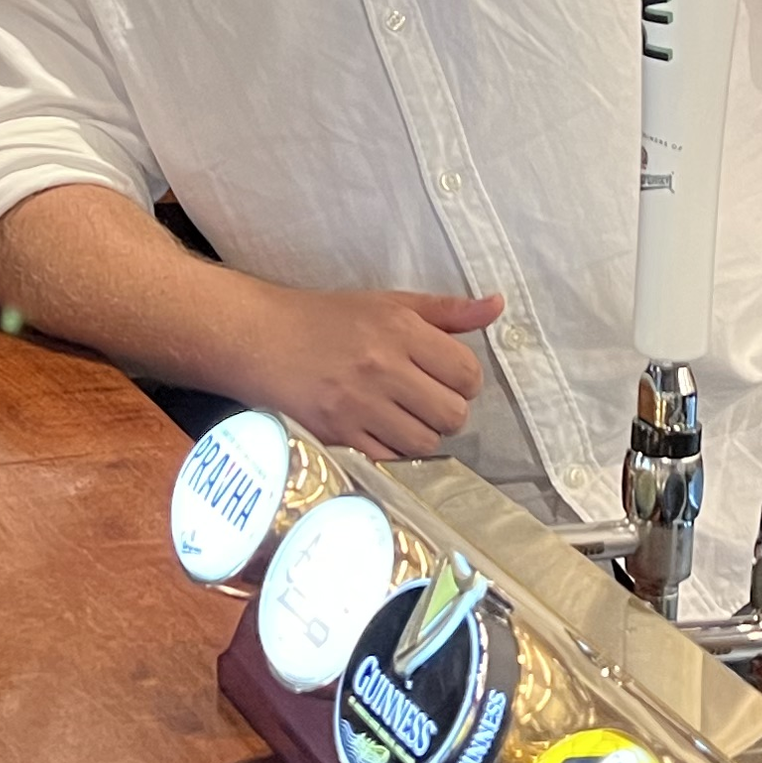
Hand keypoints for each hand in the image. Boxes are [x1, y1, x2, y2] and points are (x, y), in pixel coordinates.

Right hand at [252, 285, 504, 458]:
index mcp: (400, 330)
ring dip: (422, 433)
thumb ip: (448, 310)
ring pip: (425, 442)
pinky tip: (379, 430)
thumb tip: (498, 306)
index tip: (446, 377)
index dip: (465, 380)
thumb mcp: (389, 303)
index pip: (467, 372)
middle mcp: (383, 368)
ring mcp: (359, 405)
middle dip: (447, 410)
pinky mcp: (338, 435)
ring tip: (403, 416)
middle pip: (453, 413)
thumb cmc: (330, 319)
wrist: (263, 339)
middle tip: (425, 399)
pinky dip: (392, 450)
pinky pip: (390, 459)